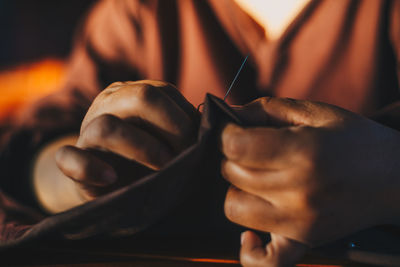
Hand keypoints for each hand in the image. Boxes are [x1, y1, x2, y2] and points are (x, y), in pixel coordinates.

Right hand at [55, 80, 198, 199]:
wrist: (108, 180)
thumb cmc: (145, 159)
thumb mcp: (166, 139)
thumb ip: (184, 129)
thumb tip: (215, 124)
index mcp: (132, 94)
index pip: (162, 91)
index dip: (186, 117)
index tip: (200, 143)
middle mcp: (109, 106)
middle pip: (140, 97)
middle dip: (173, 127)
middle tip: (187, 154)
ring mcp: (87, 132)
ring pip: (106, 127)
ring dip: (143, 147)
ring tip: (164, 167)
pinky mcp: (71, 160)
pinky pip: (68, 157)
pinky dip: (90, 168)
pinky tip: (112, 179)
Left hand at [221, 97, 399, 264]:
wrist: (396, 178)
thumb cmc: (354, 139)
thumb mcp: (316, 112)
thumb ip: (267, 109)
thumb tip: (228, 114)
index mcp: (303, 151)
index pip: (236, 147)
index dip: (227, 135)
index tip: (234, 132)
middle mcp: (298, 190)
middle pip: (232, 174)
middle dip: (234, 157)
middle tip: (252, 151)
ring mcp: (300, 221)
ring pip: (235, 208)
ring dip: (238, 190)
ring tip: (257, 180)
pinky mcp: (305, 240)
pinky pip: (265, 260)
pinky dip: (250, 249)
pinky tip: (251, 233)